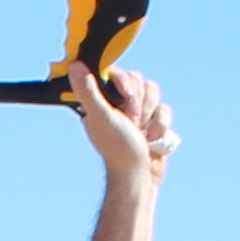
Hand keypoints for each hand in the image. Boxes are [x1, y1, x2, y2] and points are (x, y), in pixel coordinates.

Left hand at [63, 57, 172, 192]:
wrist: (139, 175)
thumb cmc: (117, 148)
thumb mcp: (100, 116)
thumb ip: (88, 91)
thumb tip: (75, 66)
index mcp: (102, 99)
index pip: (118, 72)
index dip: (125, 83)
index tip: (125, 98)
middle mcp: (119, 102)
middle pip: (138, 79)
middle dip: (139, 104)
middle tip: (132, 122)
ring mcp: (138, 111)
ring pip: (153, 91)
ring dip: (150, 115)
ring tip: (143, 133)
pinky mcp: (154, 120)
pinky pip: (165, 108)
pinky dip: (162, 125)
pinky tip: (153, 139)